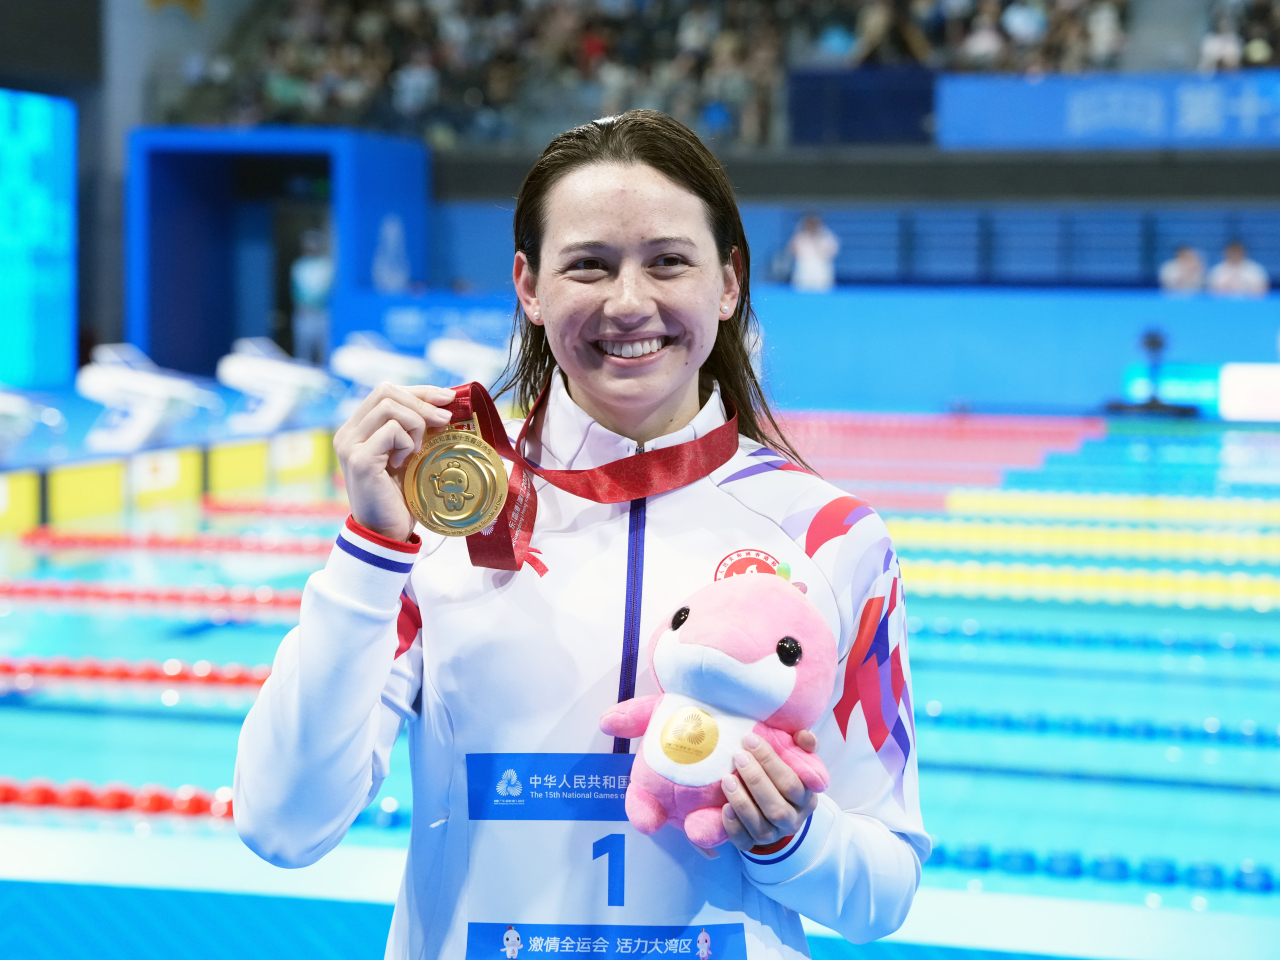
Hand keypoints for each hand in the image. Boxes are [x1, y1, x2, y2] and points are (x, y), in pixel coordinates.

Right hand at [334, 382, 455, 541]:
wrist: (387, 532)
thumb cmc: (401, 496)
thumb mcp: (410, 454)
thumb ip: (417, 429)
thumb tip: (445, 403)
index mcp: (357, 429)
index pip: (386, 391)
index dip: (419, 391)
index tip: (447, 398)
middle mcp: (347, 433)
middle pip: (386, 391)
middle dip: (422, 402)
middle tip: (445, 421)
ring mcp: (350, 445)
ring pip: (390, 407)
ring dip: (416, 425)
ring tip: (418, 451)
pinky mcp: (360, 460)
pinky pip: (392, 431)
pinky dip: (408, 444)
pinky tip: (405, 464)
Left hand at [721, 731, 819, 851]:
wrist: (776, 814)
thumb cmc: (783, 779)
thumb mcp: (796, 762)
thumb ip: (802, 746)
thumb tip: (804, 735)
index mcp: (806, 798)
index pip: (792, 783)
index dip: (771, 761)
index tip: (750, 740)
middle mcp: (793, 820)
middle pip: (777, 807)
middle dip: (756, 780)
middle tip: (738, 756)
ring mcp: (774, 835)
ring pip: (761, 826)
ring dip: (742, 802)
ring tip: (727, 779)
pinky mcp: (755, 845)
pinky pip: (745, 841)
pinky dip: (734, 826)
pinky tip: (724, 808)